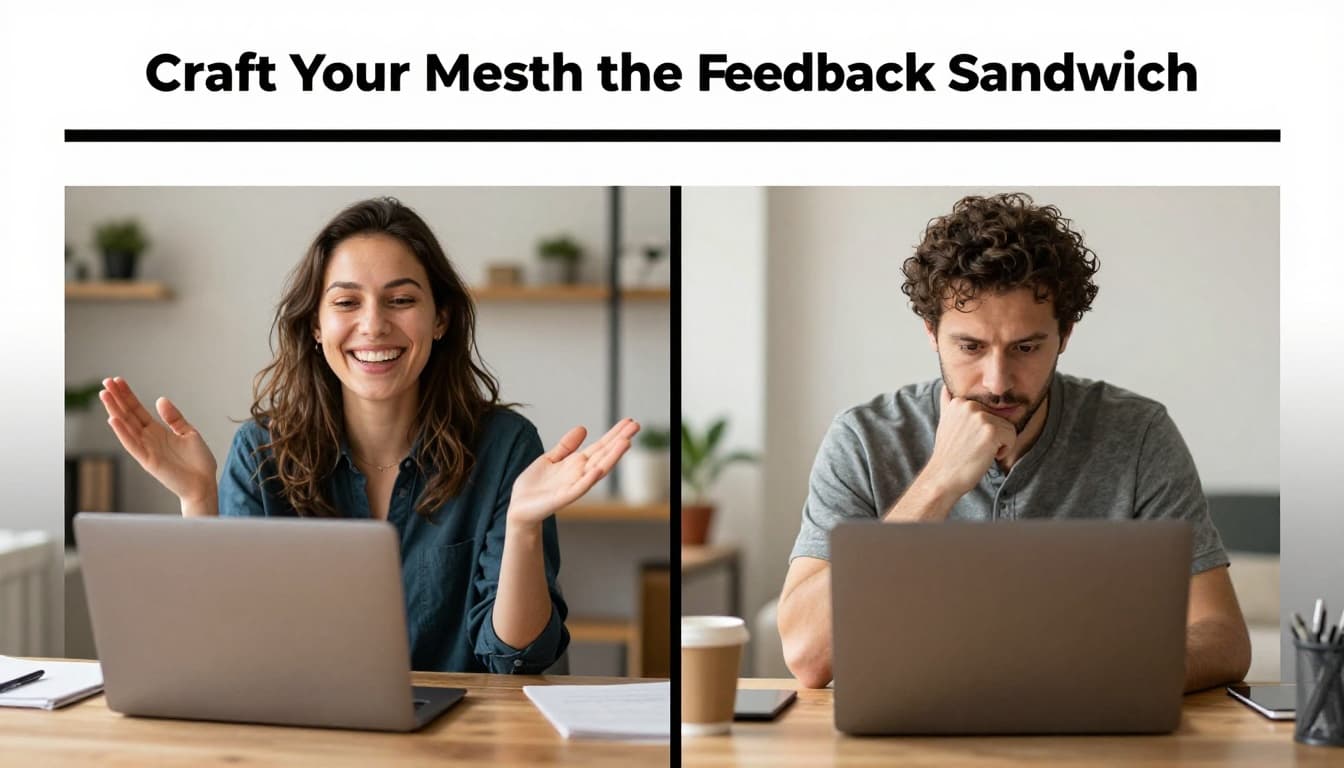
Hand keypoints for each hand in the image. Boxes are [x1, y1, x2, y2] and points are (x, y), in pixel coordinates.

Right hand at [99, 377, 217, 506]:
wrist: (204, 484)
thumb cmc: (198, 462)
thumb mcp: (188, 432)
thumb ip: (174, 418)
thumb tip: (160, 400)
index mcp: (157, 431)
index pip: (137, 410)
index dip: (128, 395)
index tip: (117, 380)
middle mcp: (148, 439)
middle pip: (128, 415)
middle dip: (117, 398)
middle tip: (106, 381)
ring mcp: (146, 449)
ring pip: (126, 427)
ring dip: (115, 410)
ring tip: (105, 395)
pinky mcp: (148, 461)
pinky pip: (132, 445)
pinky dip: (122, 432)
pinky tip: (113, 419)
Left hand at [507, 418, 640, 525]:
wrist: (519, 507)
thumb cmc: (534, 485)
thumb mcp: (550, 458)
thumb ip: (567, 446)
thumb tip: (583, 428)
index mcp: (577, 464)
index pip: (600, 446)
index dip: (614, 433)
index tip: (629, 422)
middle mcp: (580, 473)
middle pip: (604, 454)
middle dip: (619, 440)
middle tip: (636, 425)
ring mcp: (573, 486)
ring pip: (597, 469)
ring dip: (612, 457)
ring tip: (626, 443)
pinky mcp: (563, 498)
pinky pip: (578, 488)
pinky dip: (589, 480)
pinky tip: (598, 470)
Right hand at [923, 384, 1016, 496]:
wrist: (943, 477)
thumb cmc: (948, 454)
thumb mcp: (945, 422)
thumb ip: (947, 403)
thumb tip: (946, 387)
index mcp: (959, 401)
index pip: (989, 411)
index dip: (983, 429)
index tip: (968, 440)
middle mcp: (969, 405)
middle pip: (1000, 418)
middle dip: (993, 435)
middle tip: (973, 447)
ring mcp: (980, 417)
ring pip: (1008, 427)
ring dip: (999, 444)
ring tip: (979, 451)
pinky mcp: (991, 430)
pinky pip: (1012, 437)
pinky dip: (1003, 450)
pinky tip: (985, 455)